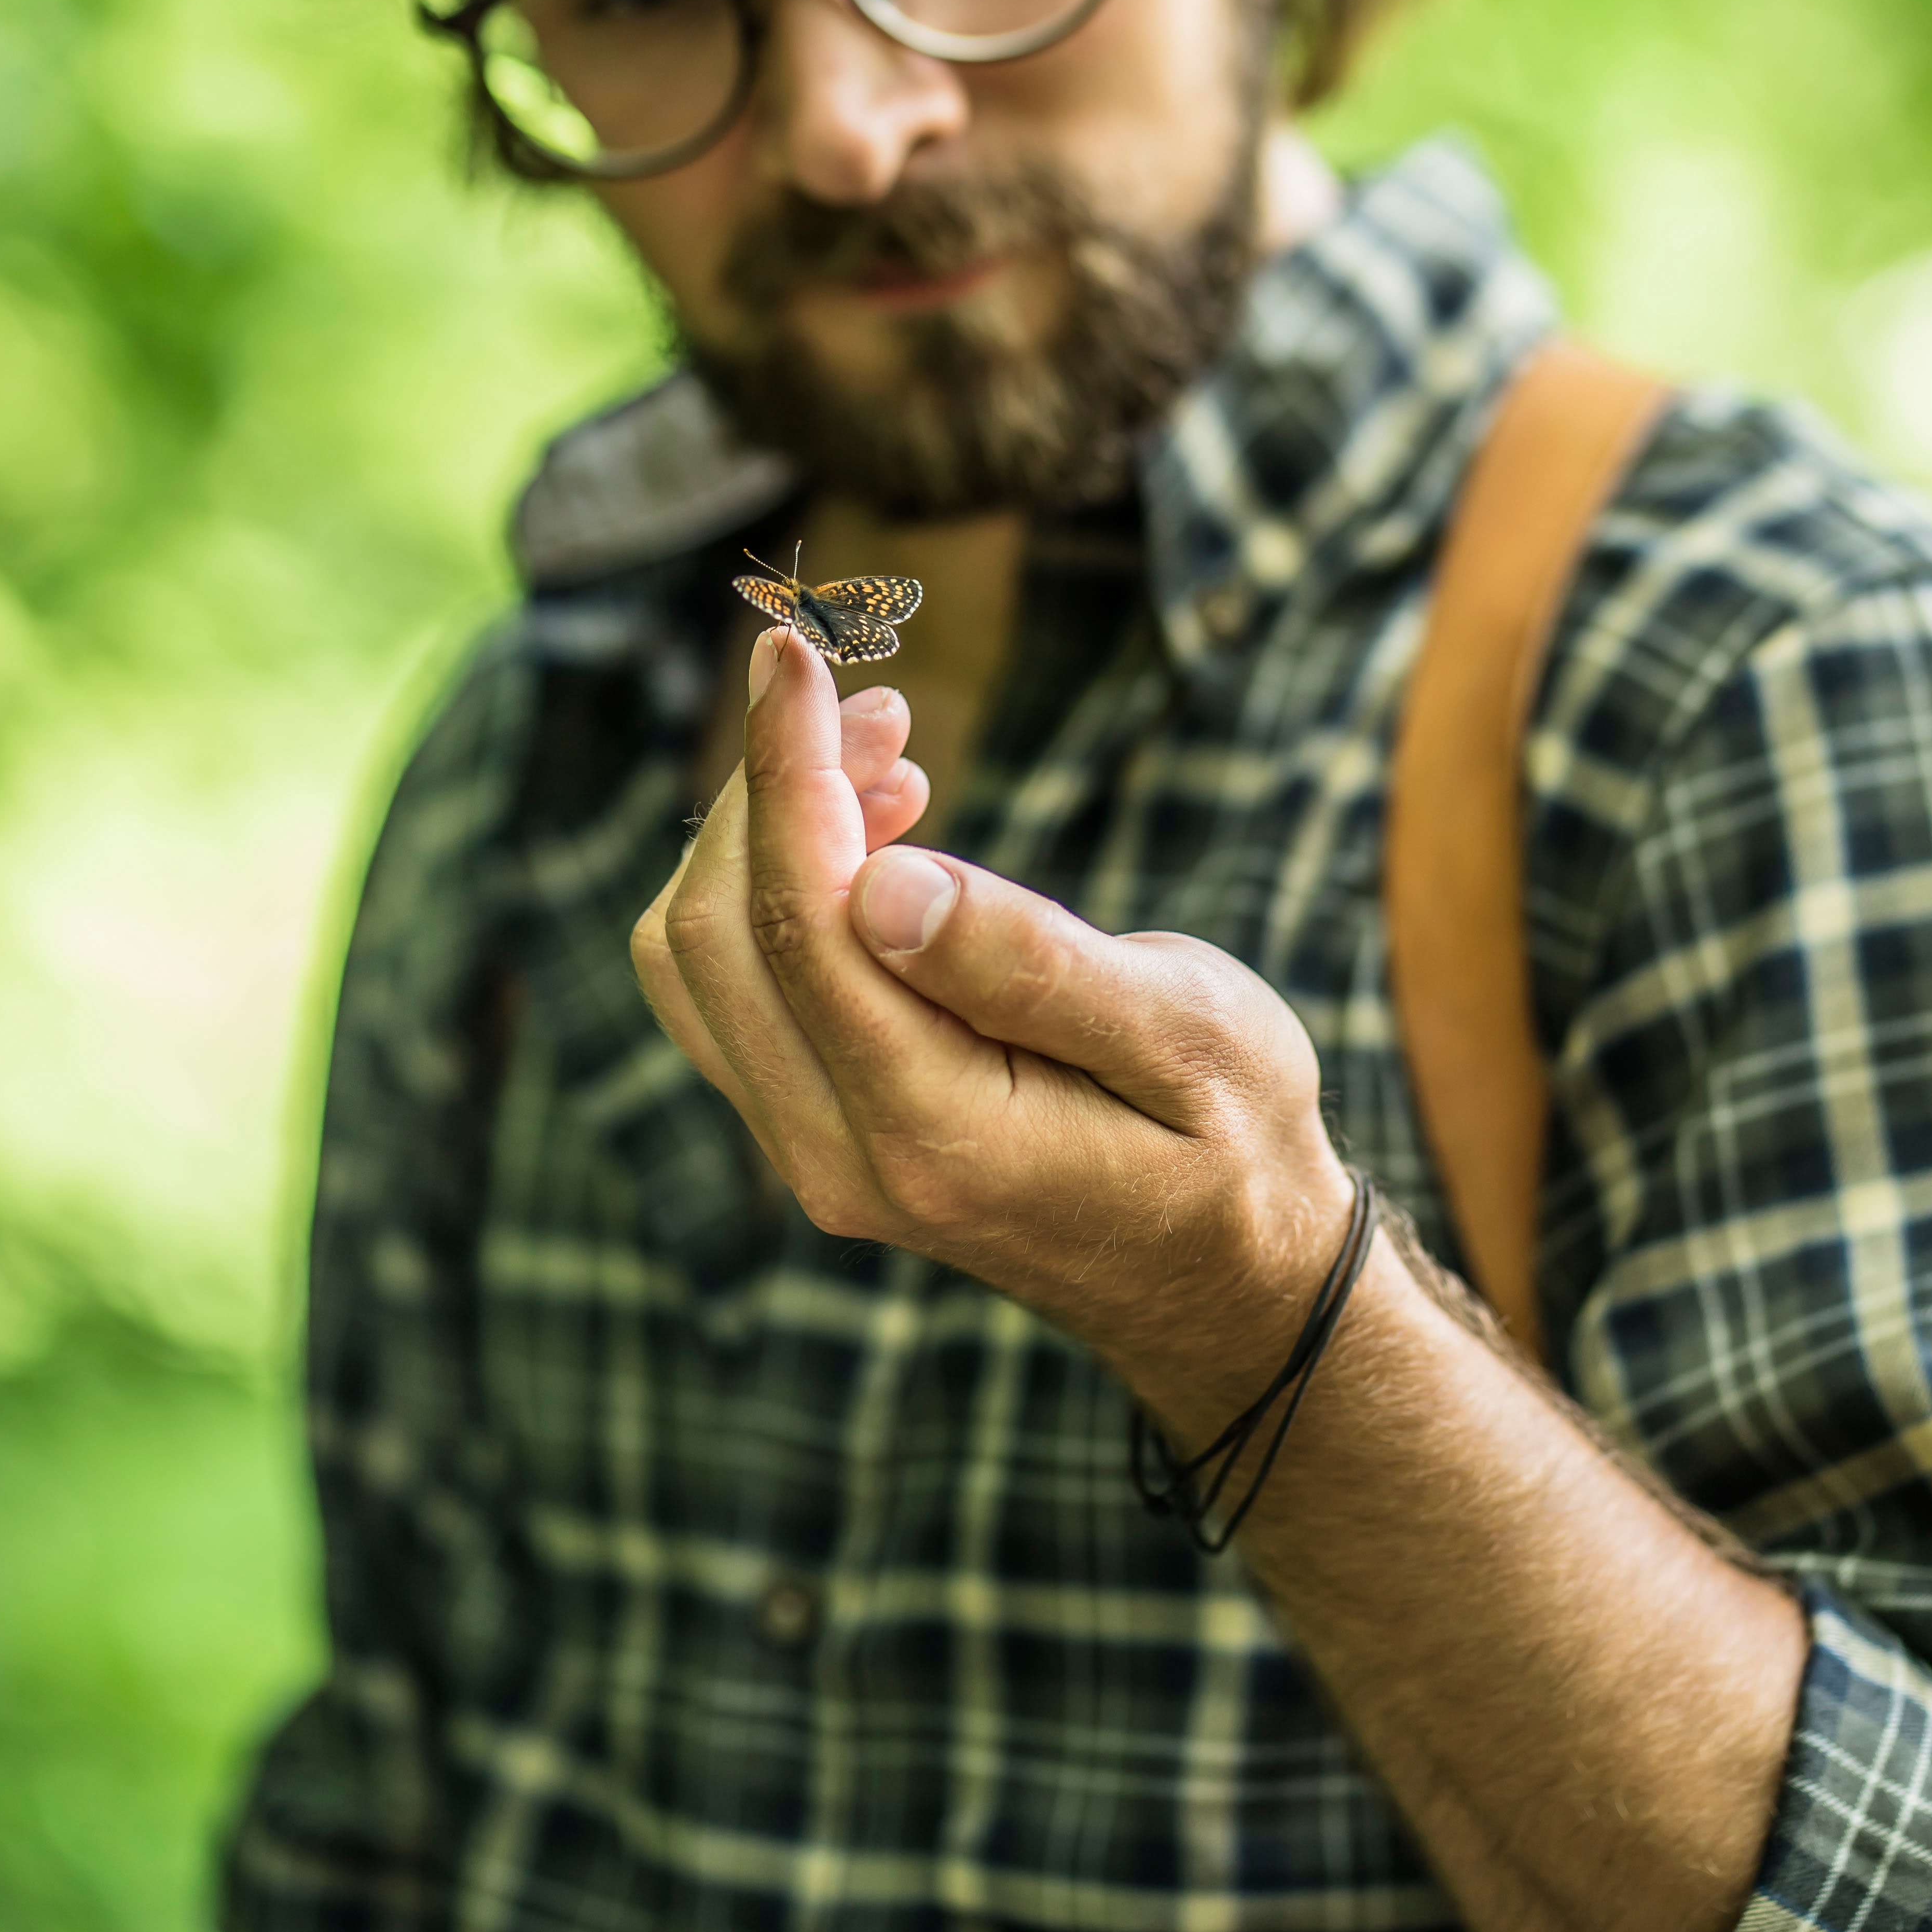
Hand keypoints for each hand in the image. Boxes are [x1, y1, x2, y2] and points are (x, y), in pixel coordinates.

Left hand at [633, 626, 1352, 1414]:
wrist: (1224, 1281)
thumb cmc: (1232, 1143)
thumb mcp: (1186, 1039)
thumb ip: (1032, 966)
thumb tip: (885, 881)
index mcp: (933, 1134)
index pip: (798, 923)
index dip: (783, 769)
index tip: (791, 650)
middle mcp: (837, 1159)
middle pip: (714, 935)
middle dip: (773, 785)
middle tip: (885, 703)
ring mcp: (812, 1154)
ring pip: (699, 961)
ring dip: (766, 831)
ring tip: (891, 759)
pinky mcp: (812, 1131)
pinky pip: (739, 990)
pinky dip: (775, 886)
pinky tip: (877, 838)